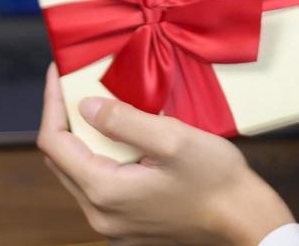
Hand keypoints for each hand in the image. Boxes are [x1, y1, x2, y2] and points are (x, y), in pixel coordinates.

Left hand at [37, 63, 294, 245]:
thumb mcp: (173, 138)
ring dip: (84, 138)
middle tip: (77, 83)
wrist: (246, 222)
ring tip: (100, 104)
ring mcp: (113, 225)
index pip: (54, 143)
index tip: (58, 72)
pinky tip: (123, 138)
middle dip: (65, 118)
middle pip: (61, 160)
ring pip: (79, 174)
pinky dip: (101, 158)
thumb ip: (124, 120)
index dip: (52, 103)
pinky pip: (99, 187)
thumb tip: (85, 105)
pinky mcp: (128, 227)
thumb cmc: (217, 181)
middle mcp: (100, 215)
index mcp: (105, 192)